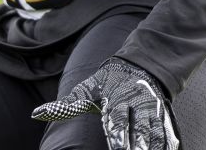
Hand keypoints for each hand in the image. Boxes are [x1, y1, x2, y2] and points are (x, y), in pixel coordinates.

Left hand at [32, 59, 178, 149]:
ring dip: (153, 148)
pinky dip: (168, 146)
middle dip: (136, 146)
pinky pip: (169, 136)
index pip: (118, 119)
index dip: (118, 134)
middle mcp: (138, 105)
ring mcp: (154, 112)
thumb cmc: (110, 81)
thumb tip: (36, 113)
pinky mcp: (166, 119)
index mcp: (118, 98)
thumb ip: (67, 104)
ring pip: (156, 135)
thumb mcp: (88, 87)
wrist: (144, 65)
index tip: (117, 146)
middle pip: (139, 130)